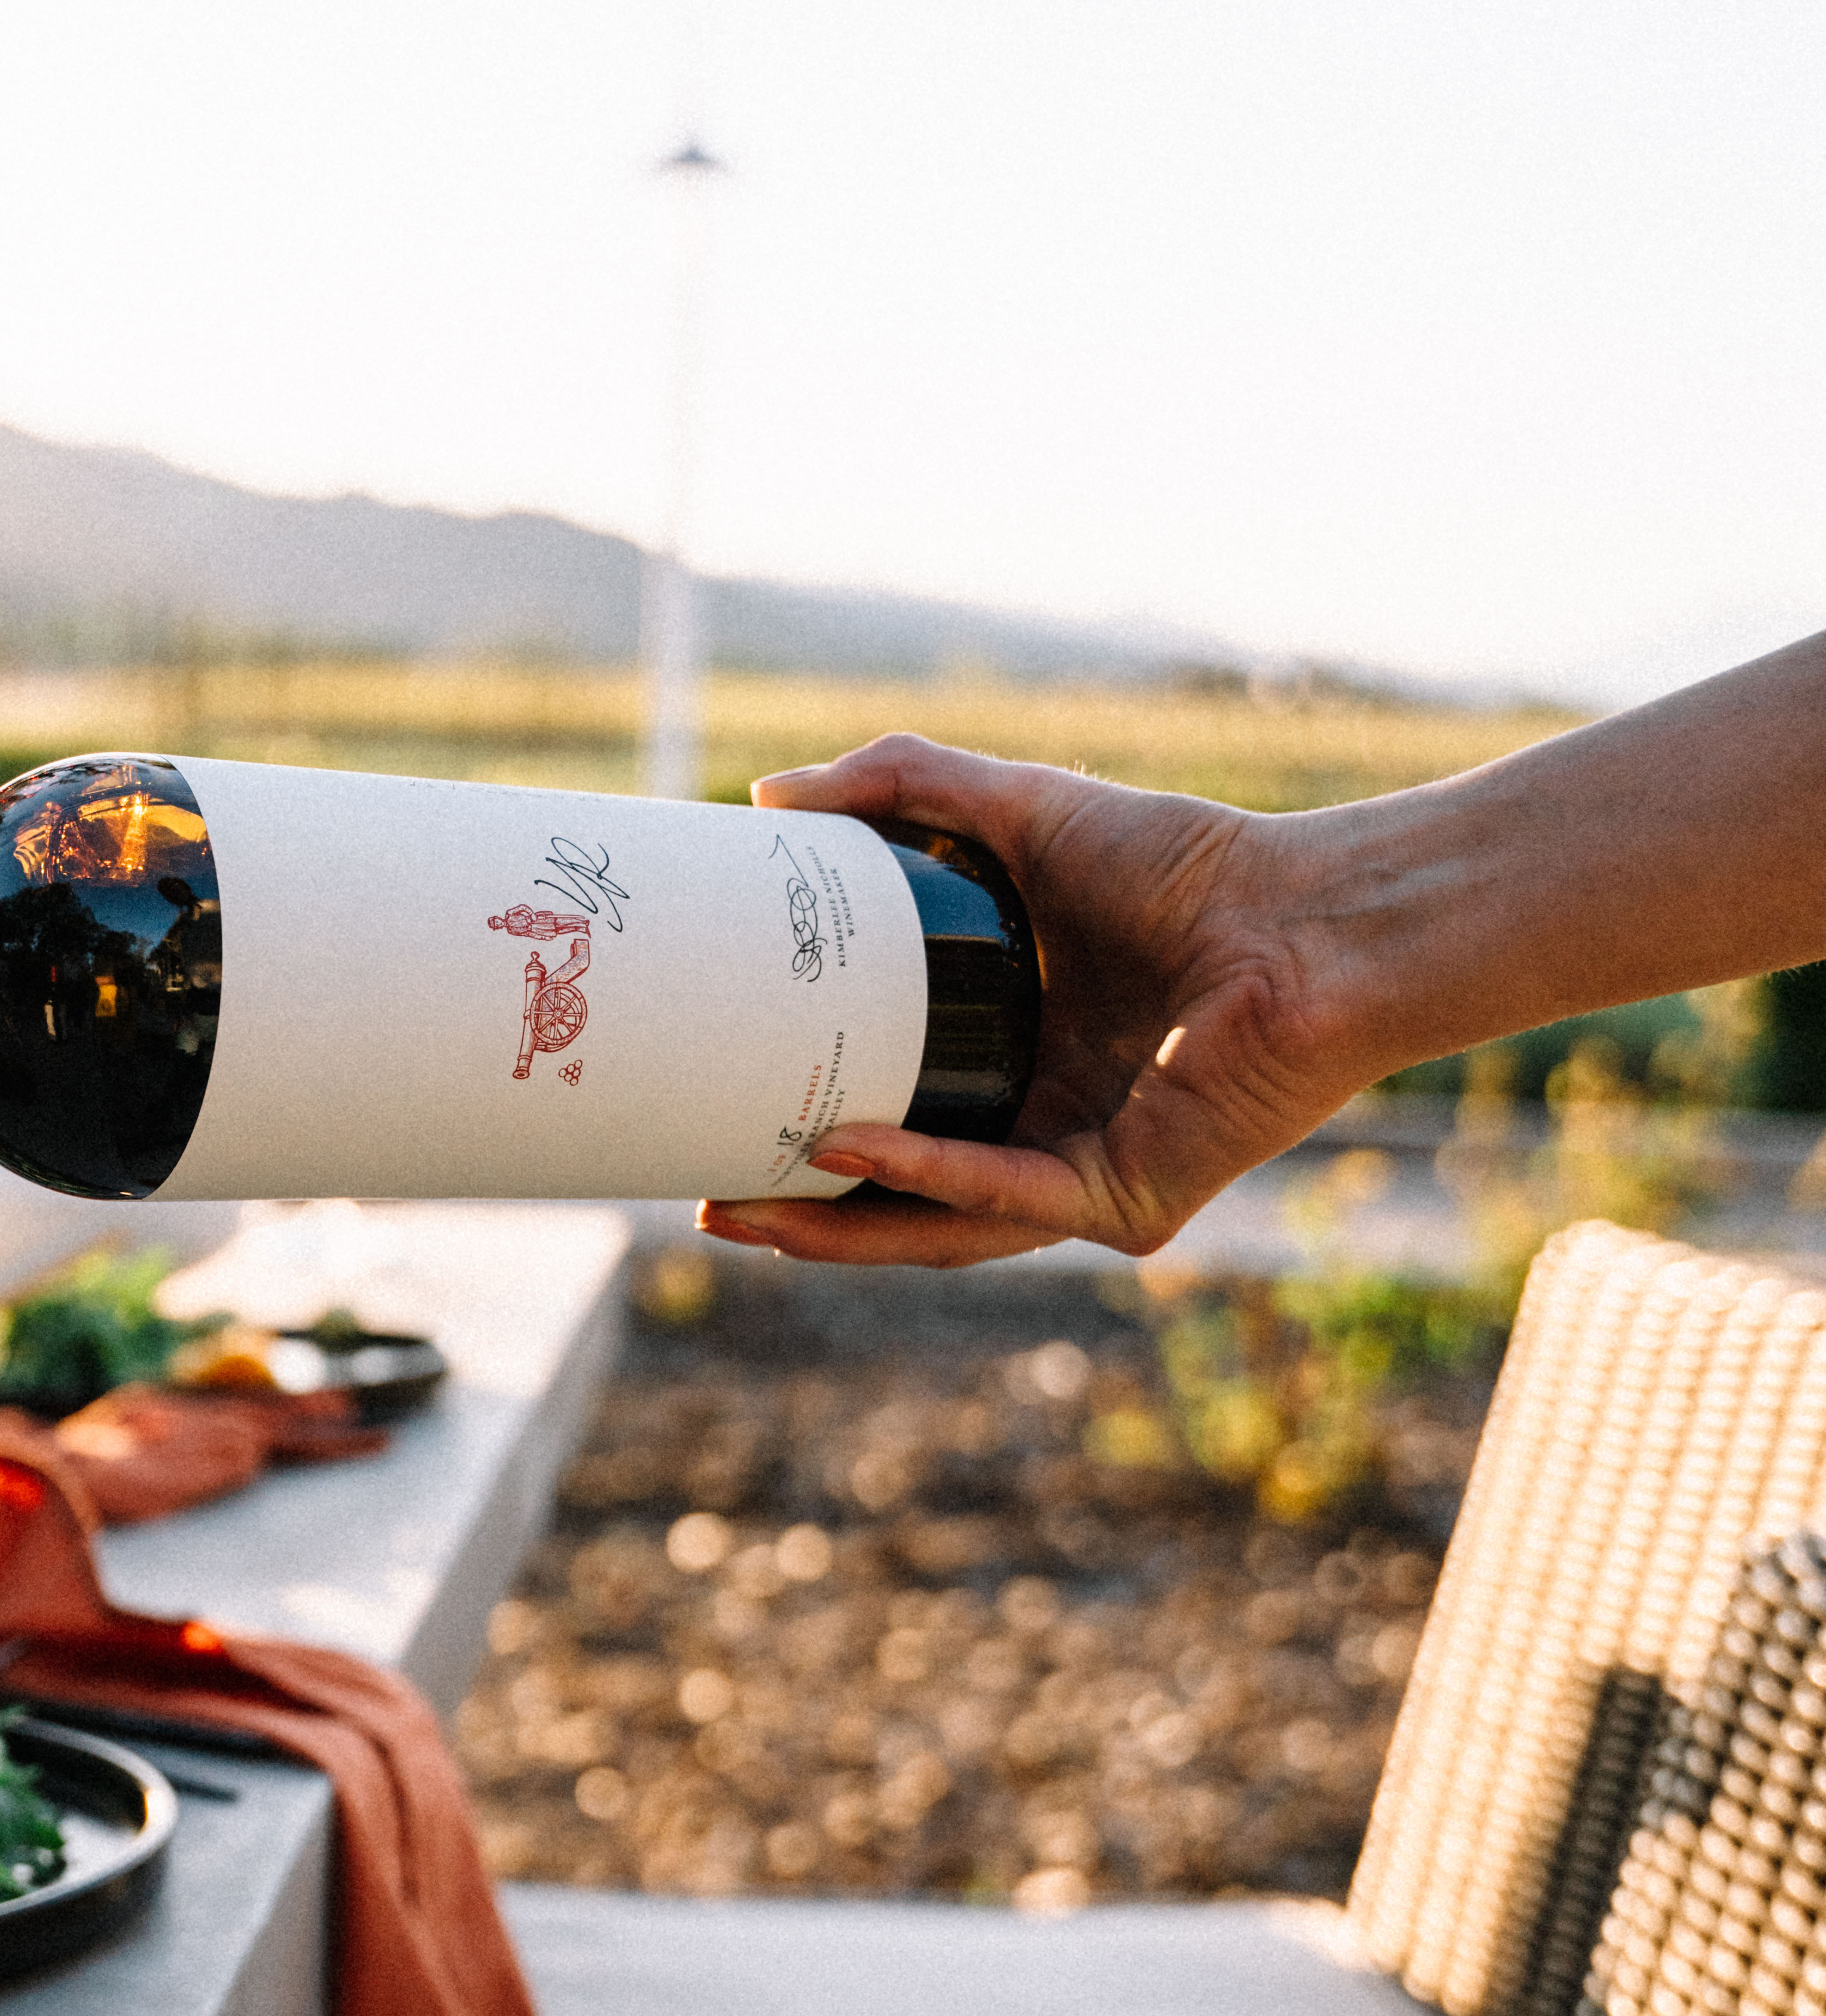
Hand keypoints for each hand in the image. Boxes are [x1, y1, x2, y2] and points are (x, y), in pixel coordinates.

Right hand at [702, 736, 1354, 1270]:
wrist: (1314, 914)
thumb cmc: (1193, 864)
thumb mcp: (1016, 809)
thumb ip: (902, 786)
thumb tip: (766, 797)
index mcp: (1013, 1060)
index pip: (888, 1116)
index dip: (798, 1124)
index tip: (709, 1113)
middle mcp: (1040, 1130)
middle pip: (891, 1198)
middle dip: (794, 1213)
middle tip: (700, 1200)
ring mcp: (1079, 1174)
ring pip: (934, 1227)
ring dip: (834, 1229)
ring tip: (742, 1212)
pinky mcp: (1123, 1199)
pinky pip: (1004, 1198)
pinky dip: (923, 1178)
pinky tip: (850, 1149)